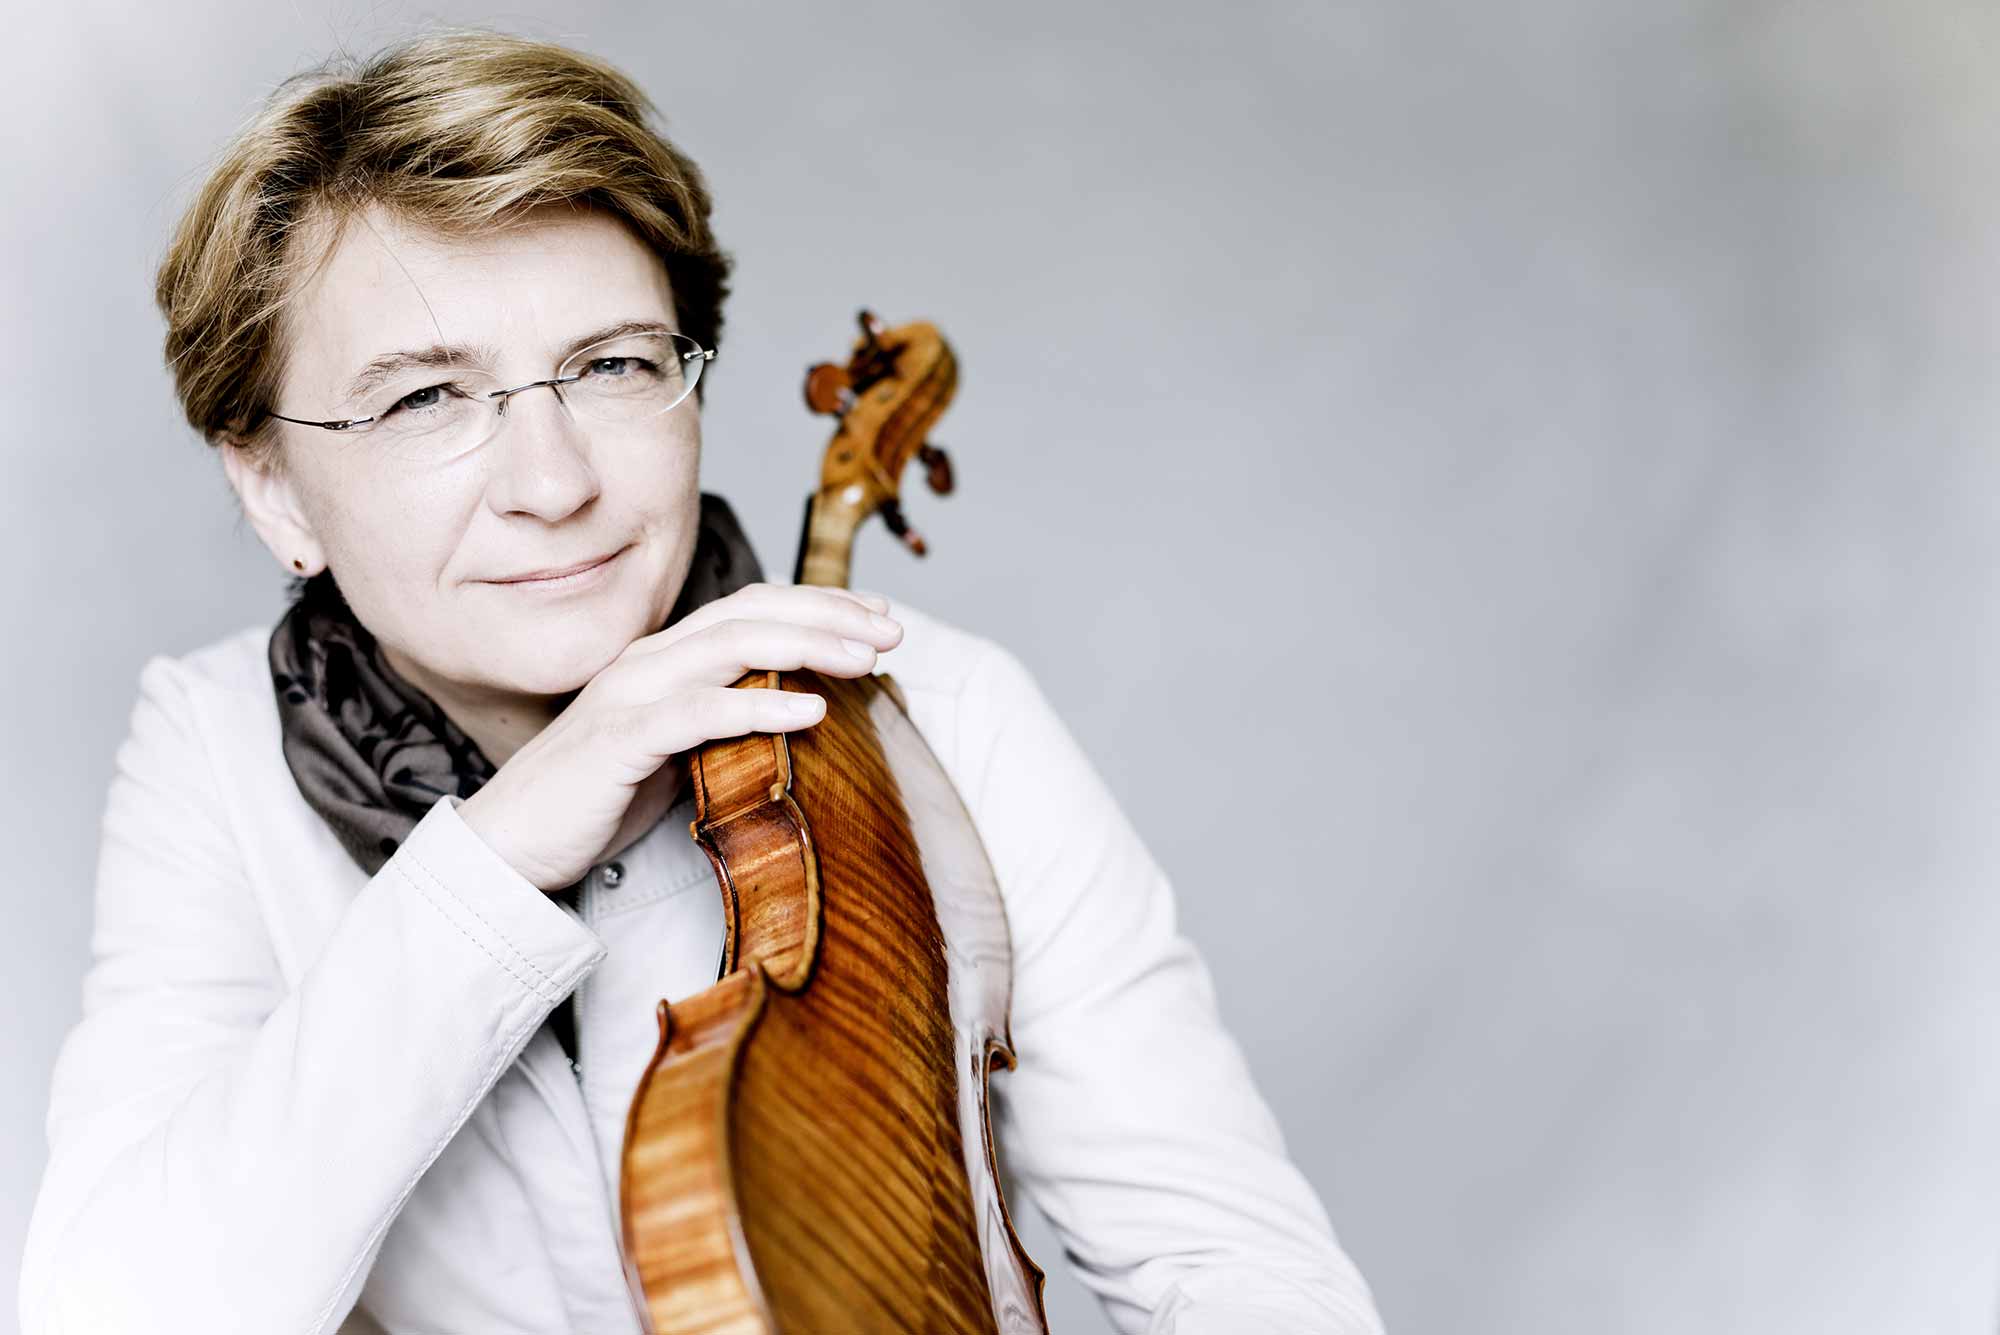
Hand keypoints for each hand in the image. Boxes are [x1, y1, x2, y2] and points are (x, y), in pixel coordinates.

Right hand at [457, 582, 902, 891]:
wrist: (508, 846)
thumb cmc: (595, 802)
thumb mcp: (674, 754)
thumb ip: (722, 727)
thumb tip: (796, 720)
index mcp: (663, 659)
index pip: (751, 608)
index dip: (817, 602)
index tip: (877, 613)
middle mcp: (649, 660)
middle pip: (751, 613)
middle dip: (829, 614)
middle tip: (892, 630)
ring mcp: (631, 694)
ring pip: (732, 646)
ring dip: (808, 645)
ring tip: (867, 657)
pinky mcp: (621, 739)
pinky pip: (700, 712)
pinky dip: (761, 705)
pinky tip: (812, 709)